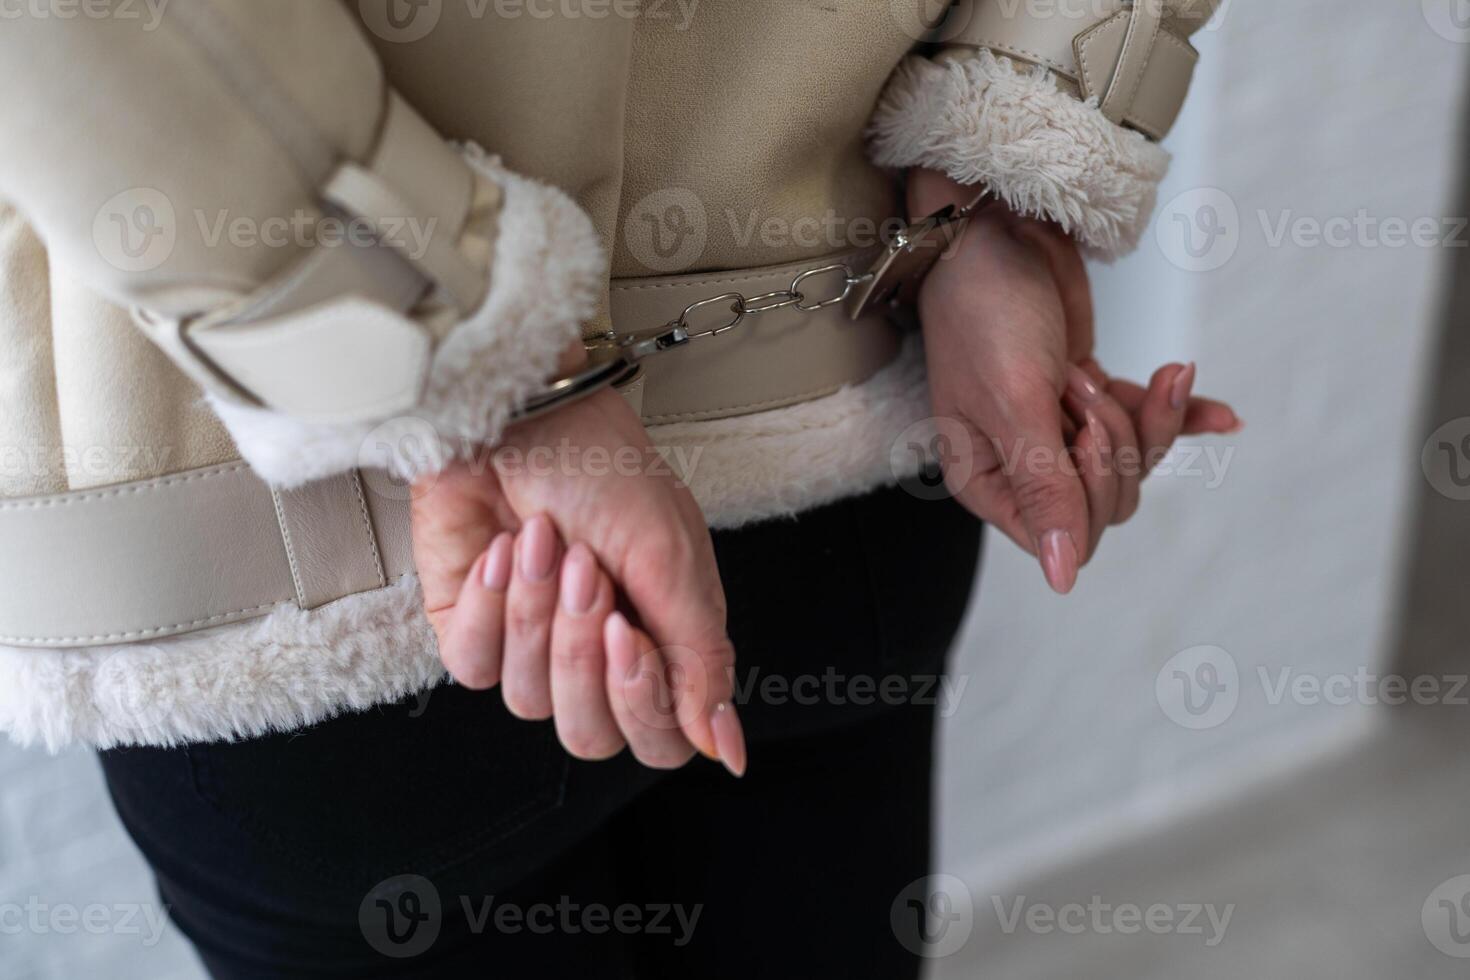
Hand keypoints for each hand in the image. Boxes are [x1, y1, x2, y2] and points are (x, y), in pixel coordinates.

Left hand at [410, 383, 745, 774]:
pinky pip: (474, 668)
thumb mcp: (671, 560)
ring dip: (537, 612)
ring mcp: (530, 647)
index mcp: (659, 642)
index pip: (658, 737)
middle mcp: (595, 655)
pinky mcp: (470, 631)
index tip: (632, 635)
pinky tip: (505, 551)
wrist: (518, 414)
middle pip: (591, 735)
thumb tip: (726, 748)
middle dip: (582, 655)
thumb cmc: (600, 467)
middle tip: (589, 578)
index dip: (642, 703)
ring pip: (529, 700)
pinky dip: (491, 606)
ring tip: (547, 543)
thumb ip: (701, 660)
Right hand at [910, 169, 1239, 591]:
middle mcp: (1023, 465)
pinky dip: (1185, 414)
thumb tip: (1063, 579)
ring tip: (1099, 368)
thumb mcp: (1015, 404)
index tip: (1077, 430)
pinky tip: (1224, 416)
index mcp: (987, 479)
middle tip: (1078, 383)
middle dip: (1114, 442)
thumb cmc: (982, 309)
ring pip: (1135, 464)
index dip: (1088, 490)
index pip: (1064, 534)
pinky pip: (1151, 422)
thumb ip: (1046, 489)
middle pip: (1108, 502)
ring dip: (1141, 416)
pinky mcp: (1091, 394)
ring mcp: (1059, 429)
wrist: (993, 226)